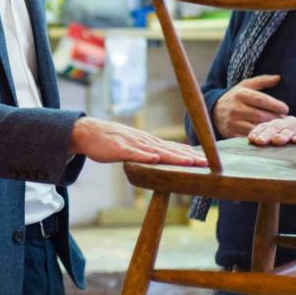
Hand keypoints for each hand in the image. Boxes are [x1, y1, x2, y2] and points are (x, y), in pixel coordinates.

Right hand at [69, 117, 207, 166]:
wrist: (88, 132)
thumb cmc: (112, 141)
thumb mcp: (134, 146)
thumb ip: (149, 152)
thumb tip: (165, 158)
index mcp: (149, 142)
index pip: (173, 148)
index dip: (190, 154)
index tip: (206, 160)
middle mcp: (145, 141)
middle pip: (170, 150)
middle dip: (189, 157)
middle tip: (207, 163)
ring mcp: (132, 144)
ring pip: (156, 151)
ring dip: (173, 156)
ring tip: (189, 161)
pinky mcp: (119, 149)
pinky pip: (133, 153)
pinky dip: (145, 156)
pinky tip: (155, 158)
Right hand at [212, 74, 289, 138]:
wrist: (213, 111)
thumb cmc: (235, 97)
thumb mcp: (245, 85)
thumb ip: (262, 81)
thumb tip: (278, 77)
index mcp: (240, 94)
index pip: (261, 100)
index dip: (275, 105)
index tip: (286, 109)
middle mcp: (235, 108)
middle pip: (260, 116)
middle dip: (275, 119)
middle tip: (286, 121)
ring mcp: (232, 122)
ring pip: (255, 128)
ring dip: (269, 129)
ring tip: (280, 129)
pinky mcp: (231, 134)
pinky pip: (249, 137)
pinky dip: (260, 136)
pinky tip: (268, 135)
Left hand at [248, 116, 295, 146]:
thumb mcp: (281, 142)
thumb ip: (268, 143)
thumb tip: (252, 146)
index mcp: (278, 124)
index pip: (265, 126)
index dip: (258, 132)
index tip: (251, 139)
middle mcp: (288, 122)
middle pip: (276, 127)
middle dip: (267, 134)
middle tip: (260, 141)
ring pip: (291, 128)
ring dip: (284, 134)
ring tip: (277, 140)